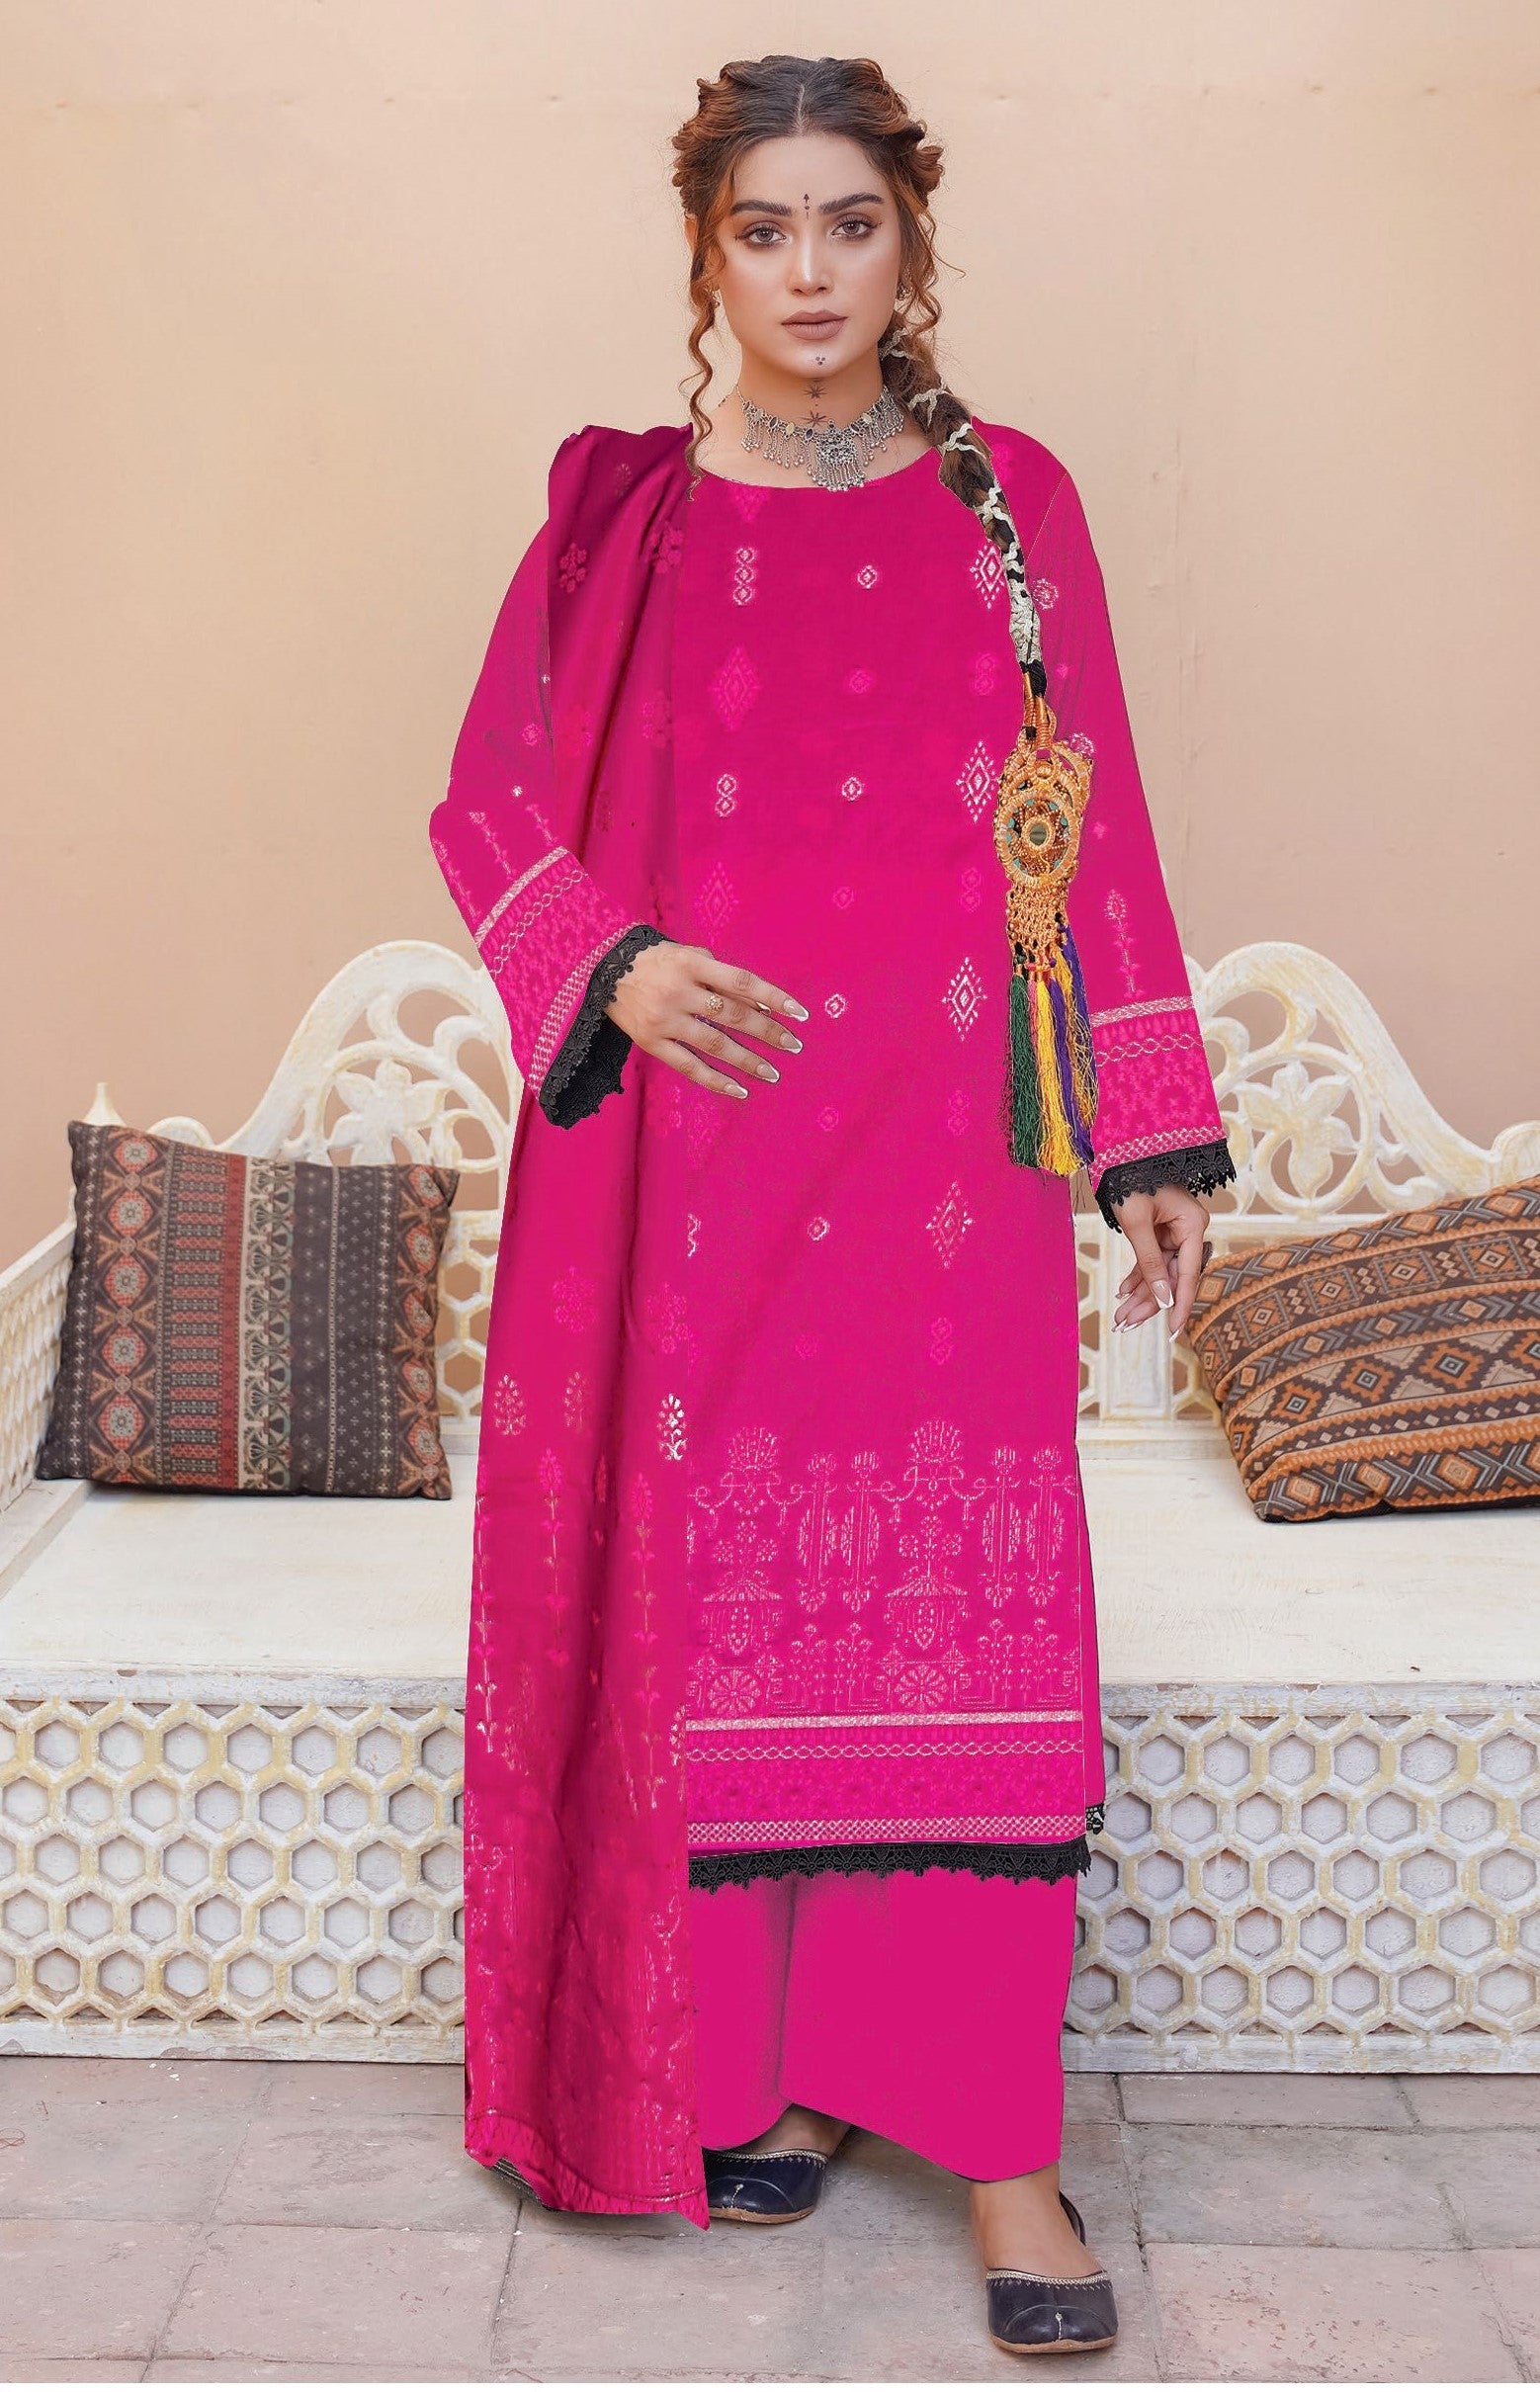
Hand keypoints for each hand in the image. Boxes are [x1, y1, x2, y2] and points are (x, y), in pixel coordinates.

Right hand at [605, 940, 807, 1098]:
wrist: (602, 970)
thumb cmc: (657, 961)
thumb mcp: (688, 955)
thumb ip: (721, 976)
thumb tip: (761, 1004)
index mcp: (692, 963)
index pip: (742, 981)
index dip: (773, 997)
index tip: (800, 1013)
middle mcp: (679, 991)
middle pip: (732, 1015)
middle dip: (767, 1032)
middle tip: (793, 1045)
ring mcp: (664, 1019)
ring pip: (714, 1044)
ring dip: (748, 1061)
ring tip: (773, 1073)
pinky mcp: (651, 1042)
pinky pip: (688, 1066)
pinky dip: (716, 1081)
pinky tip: (740, 1090)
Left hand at [1110, 1185, 1212, 1336]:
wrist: (1120, 1154)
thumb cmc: (1130, 1180)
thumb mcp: (1137, 1223)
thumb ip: (1149, 1262)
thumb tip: (1163, 1298)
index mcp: (1193, 1225)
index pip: (1189, 1274)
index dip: (1180, 1304)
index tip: (1174, 1331)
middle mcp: (1189, 1230)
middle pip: (1172, 1276)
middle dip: (1149, 1302)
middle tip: (1126, 1326)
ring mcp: (1175, 1231)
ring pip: (1160, 1272)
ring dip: (1140, 1294)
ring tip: (1120, 1317)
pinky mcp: (1160, 1231)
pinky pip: (1150, 1260)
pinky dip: (1137, 1276)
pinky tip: (1123, 1293)